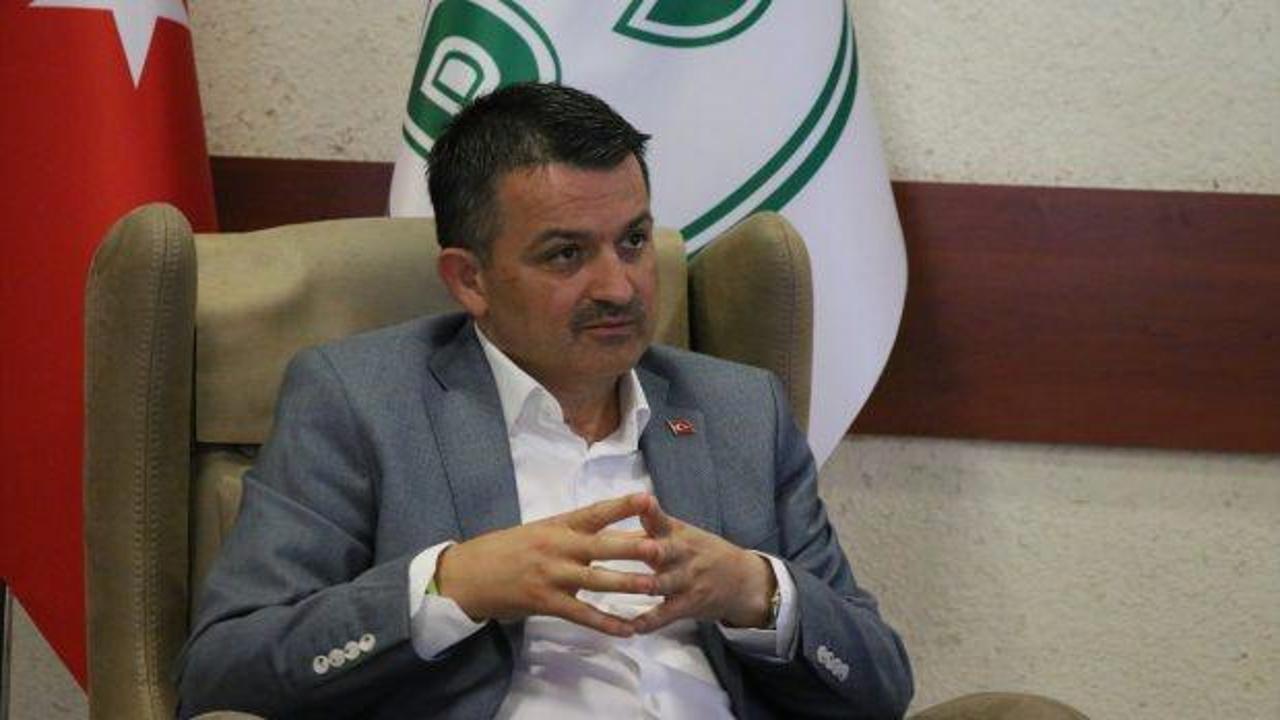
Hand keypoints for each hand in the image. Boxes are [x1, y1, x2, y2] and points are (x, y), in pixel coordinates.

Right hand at [435, 493, 661, 636]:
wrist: (467, 574)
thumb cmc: (507, 550)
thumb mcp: (541, 531)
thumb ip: (575, 534)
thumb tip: (615, 534)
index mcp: (559, 525)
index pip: (596, 512)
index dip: (623, 506)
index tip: (648, 498)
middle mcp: (557, 547)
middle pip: (602, 546)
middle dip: (632, 548)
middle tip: (661, 548)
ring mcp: (551, 575)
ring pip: (595, 581)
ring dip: (626, 585)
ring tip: (654, 588)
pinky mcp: (544, 602)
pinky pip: (581, 615)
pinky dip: (605, 623)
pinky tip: (627, 629)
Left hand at [632, 496, 775, 632]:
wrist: (742, 579)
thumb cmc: (699, 552)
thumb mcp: (680, 533)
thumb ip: (646, 527)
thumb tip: (608, 522)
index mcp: (675, 533)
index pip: (660, 518)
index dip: (650, 510)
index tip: (642, 501)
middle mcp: (681, 554)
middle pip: (662, 550)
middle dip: (648, 549)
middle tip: (626, 547)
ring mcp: (686, 580)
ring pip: (663, 583)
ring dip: (645, 585)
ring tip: (620, 588)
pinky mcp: (689, 604)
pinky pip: (667, 614)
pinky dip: (649, 622)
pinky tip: (632, 628)